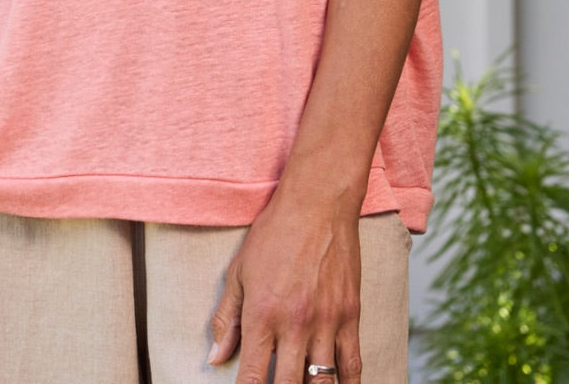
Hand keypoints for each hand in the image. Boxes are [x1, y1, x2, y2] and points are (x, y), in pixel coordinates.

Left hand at [208, 183, 362, 383]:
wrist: (317, 202)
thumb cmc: (274, 234)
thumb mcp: (240, 272)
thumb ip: (227, 318)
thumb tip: (216, 359)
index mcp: (262, 314)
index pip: (252, 377)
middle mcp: (294, 324)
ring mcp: (326, 321)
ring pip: (322, 383)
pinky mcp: (350, 315)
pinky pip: (352, 364)